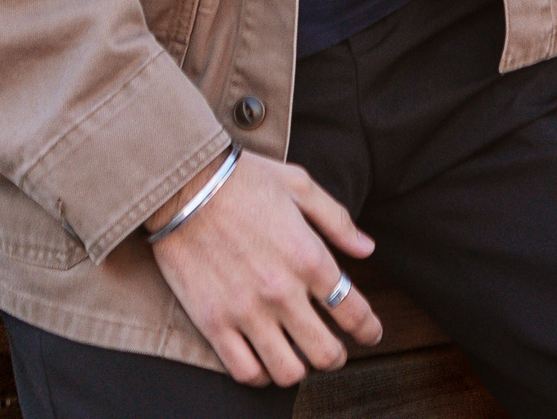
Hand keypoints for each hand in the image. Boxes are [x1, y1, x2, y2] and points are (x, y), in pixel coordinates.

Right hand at [147, 148, 382, 386]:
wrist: (185, 185)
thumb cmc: (246, 180)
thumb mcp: (301, 186)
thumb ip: (338, 221)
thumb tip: (367, 249)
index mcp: (309, 256)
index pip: (352, 310)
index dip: (368, 329)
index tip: (371, 333)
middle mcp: (282, 291)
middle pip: (324, 352)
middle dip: (338, 356)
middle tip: (337, 351)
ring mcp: (246, 311)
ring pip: (287, 372)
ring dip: (300, 370)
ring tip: (300, 358)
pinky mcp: (213, 323)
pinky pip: (244, 372)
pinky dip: (261, 375)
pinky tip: (265, 362)